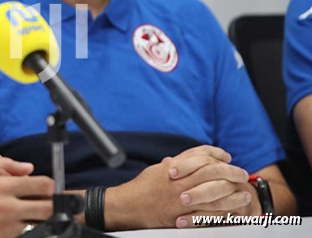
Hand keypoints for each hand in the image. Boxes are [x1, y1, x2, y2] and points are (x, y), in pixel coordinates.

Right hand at [0, 158, 53, 236]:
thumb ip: (5, 164)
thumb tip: (30, 168)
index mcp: (3, 186)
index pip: (43, 185)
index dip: (53, 186)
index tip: (51, 189)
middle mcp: (7, 208)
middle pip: (48, 209)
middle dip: (56, 206)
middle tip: (55, 206)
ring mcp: (6, 229)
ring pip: (41, 227)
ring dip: (44, 223)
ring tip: (40, 218)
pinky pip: (27, 237)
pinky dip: (31, 233)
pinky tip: (27, 228)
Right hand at [106, 145, 250, 229]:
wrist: (128, 206)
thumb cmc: (142, 187)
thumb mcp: (157, 169)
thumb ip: (175, 163)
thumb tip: (188, 157)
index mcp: (174, 168)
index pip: (201, 156)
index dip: (217, 154)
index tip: (228, 157)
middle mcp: (180, 183)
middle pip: (212, 173)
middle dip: (231, 173)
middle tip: (242, 174)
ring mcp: (182, 201)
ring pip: (215, 196)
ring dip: (233, 195)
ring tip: (245, 195)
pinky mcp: (182, 218)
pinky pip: (208, 217)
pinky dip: (223, 215)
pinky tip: (233, 213)